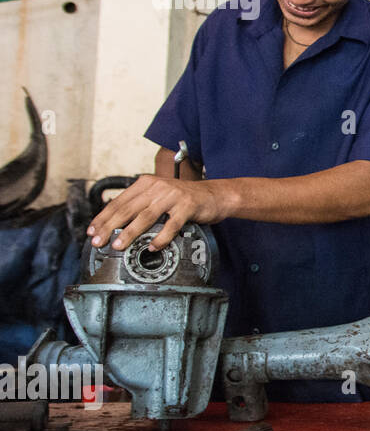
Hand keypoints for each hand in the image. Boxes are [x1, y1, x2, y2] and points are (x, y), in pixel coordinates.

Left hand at [87, 175, 232, 251]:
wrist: (215, 195)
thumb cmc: (185, 199)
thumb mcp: (159, 196)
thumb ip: (140, 204)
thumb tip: (116, 224)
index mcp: (146, 183)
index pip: (118, 201)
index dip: (103, 217)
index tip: (92, 231)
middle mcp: (157, 187)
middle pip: (127, 209)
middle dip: (109, 227)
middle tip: (98, 242)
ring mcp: (172, 196)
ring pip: (145, 216)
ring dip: (129, 233)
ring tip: (118, 246)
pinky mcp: (187, 206)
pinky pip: (170, 225)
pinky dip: (160, 238)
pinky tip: (152, 247)